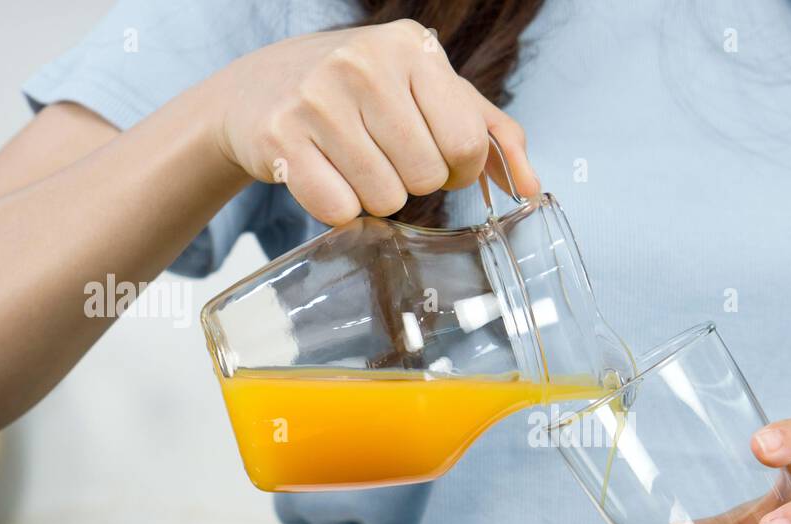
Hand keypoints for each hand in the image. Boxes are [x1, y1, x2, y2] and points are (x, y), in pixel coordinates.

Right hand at [210, 19, 537, 224]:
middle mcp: (364, 63)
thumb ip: (490, 134)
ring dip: (376, 197)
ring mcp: (317, 98)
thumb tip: (531, 187)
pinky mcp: (280, 136)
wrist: (259, 91)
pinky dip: (338, 208)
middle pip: (427, 176)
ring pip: (385, 198)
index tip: (436, 158)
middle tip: (385, 156)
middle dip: (413, 181)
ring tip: (353, 162)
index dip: (458, 168)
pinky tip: (324, 175)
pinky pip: (339, 209)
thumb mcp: (430, 95)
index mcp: (412, 47)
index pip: (467, 143)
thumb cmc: (362, 96)